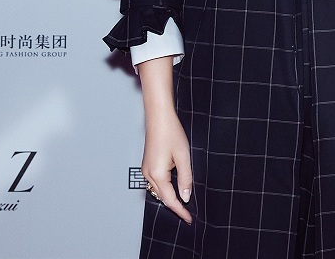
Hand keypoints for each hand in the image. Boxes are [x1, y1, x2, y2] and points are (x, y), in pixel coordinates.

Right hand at [142, 106, 193, 223]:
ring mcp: (146, 169)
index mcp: (157, 174)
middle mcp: (148, 174)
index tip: (189, 218)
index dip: (180, 211)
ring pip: (158, 190)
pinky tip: (173, 186)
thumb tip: (185, 196)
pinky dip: (165, 187)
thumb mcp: (183, 157)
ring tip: (183, 201)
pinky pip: (155, 182)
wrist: (159, 117)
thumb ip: (185, 179)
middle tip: (188, 212)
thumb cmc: (170, 132)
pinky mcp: (147, 164)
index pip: (170, 200)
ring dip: (169, 197)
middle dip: (175, 205)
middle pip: (162, 197)